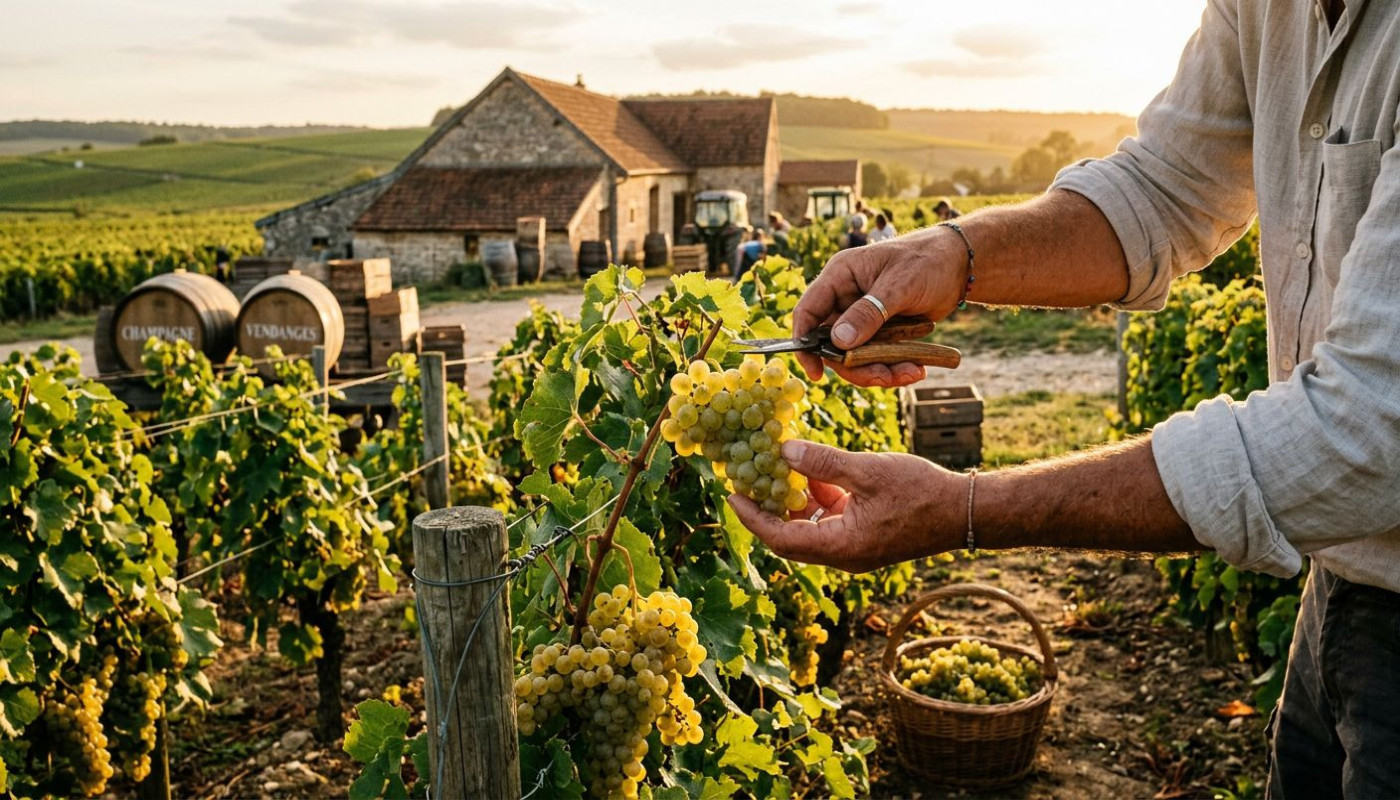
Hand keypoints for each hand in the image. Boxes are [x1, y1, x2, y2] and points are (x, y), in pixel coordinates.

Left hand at [727, 440, 966, 572]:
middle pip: (790, 536)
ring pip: (810, 527)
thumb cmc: (922, 493)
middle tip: (747, 478)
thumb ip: (824, 462)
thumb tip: (784, 450)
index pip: (781, 539)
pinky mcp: (865, 536)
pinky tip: (816, 469)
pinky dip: (819, 497)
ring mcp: (854, 547)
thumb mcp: (868, 470)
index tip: (732, 494)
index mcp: (840, 548)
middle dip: (768, 507)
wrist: (966, 512)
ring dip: (794, 499)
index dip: (753, 517)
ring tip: (778, 466)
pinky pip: (830, 521)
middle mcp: (843, 555)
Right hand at [794, 229, 968, 385]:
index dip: (805, 343)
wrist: (958, 265)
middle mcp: (845, 299)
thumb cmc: (927, 260)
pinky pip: (877, 358)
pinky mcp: (880, 332)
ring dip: (881, 370)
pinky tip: (918, 367)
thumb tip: (838, 342)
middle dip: (856, 367)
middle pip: (832, 345)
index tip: (816, 372)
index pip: (808, 312)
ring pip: (856, 357)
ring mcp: (863, 318)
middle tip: (884, 378)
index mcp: (840, 277)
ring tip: (913, 372)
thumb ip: (869, 312)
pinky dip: (894, 367)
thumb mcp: (899, 284)